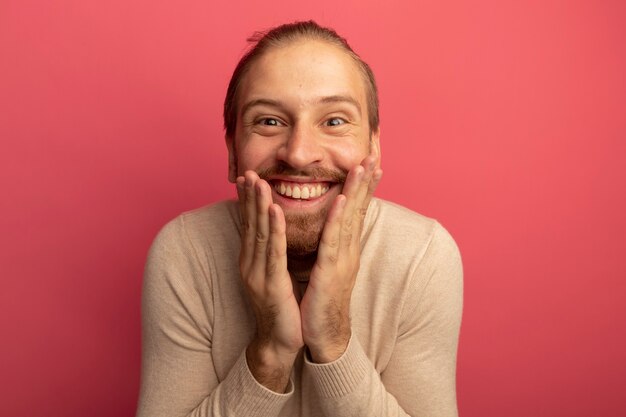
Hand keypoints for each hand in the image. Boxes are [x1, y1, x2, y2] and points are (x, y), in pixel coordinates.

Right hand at [236, 170, 302, 391]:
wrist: (279, 342)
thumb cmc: (281, 307)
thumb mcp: (273, 275)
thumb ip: (271, 254)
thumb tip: (273, 234)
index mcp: (252, 261)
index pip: (249, 225)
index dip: (247, 200)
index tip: (247, 177)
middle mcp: (250, 264)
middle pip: (250, 224)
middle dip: (249, 196)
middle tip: (248, 171)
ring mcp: (258, 274)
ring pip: (259, 233)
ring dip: (259, 205)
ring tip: (259, 181)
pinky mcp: (271, 284)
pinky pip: (274, 253)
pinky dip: (275, 229)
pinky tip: (275, 211)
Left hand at [300, 155, 382, 362]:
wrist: (324, 333)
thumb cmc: (324, 300)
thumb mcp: (329, 267)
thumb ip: (331, 246)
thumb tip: (331, 228)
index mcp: (347, 248)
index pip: (357, 211)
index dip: (364, 187)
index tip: (370, 164)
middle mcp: (349, 250)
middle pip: (359, 209)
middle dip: (366, 181)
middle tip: (373, 155)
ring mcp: (342, 259)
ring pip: (350, 219)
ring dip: (356, 191)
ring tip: (362, 166)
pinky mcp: (330, 270)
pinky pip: (333, 240)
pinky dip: (337, 219)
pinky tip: (341, 200)